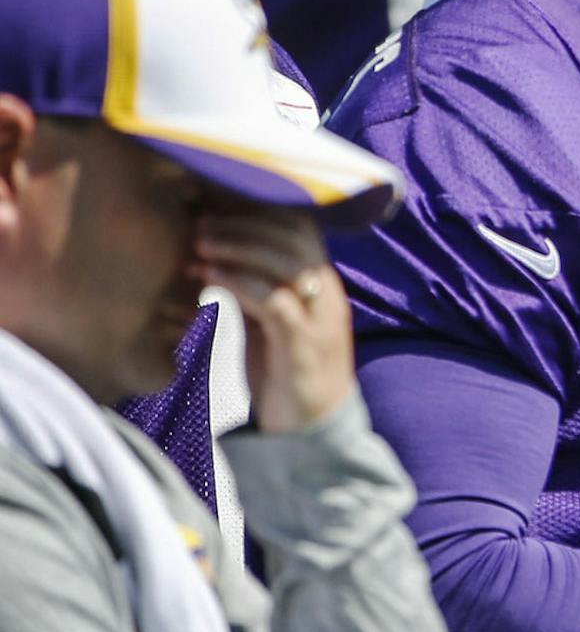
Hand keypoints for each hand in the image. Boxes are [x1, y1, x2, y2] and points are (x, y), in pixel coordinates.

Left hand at [189, 205, 353, 433]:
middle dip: (246, 221)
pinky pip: (275, 302)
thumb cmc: (284, 368)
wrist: (310, 428)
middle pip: (295, 235)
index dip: (260, 207)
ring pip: (288, 262)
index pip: (301, 224)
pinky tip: (210, 276)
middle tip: (200, 220)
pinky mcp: (303, 346)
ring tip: (200, 243)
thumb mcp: (269, 318)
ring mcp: (319, 319)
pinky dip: (240, 282)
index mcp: (322, 282)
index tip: (214, 203)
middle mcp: (328, 293)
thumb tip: (216, 250)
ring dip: (240, 246)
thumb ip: (255, 284)